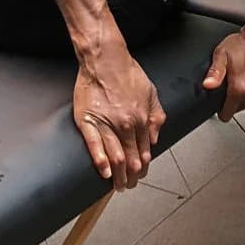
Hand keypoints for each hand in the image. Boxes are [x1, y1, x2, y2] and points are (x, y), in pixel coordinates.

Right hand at [74, 47, 165, 190]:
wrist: (105, 59)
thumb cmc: (126, 72)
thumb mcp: (151, 92)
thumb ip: (156, 116)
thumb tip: (154, 138)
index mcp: (141, 118)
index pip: (144, 151)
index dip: (142, 166)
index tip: (140, 174)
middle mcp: (126, 124)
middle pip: (130, 159)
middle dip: (131, 176)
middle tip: (128, 185)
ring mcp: (107, 123)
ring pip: (115, 157)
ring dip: (118, 175)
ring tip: (117, 185)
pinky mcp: (88, 121)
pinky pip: (95, 145)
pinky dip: (100, 161)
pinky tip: (104, 172)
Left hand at [202, 30, 244, 121]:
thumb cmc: (243, 46)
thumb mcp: (221, 55)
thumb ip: (214, 72)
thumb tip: (207, 85)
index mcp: (239, 89)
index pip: (226, 115)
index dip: (220, 108)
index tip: (220, 99)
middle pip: (236, 109)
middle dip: (232, 99)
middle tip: (232, 81)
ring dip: (244, 95)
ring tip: (243, 78)